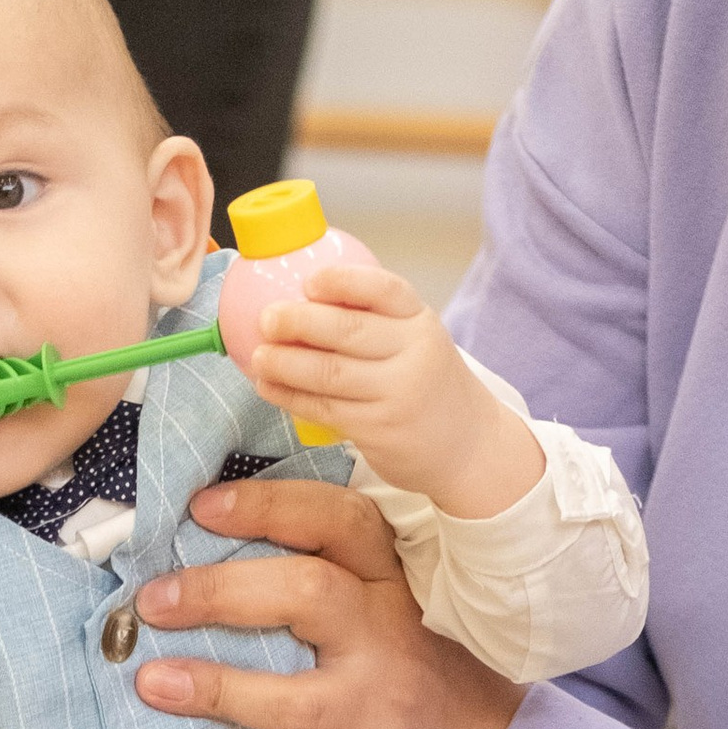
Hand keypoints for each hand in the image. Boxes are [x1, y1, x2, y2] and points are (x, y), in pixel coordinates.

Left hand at [132, 477, 523, 728]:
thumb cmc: (414, 668)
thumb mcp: (390, 604)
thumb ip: (326, 572)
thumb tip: (206, 545)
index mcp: (389, 583)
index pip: (338, 522)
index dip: (269, 507)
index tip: (202, 508)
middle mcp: (389, 638)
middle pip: (307, 596)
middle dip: (220, 594)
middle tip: (153, 604)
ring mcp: (382, 712)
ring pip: (296, 701)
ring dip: (216, 690)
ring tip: (152, 684)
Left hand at [249, 260, 544, 515]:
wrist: (469, 446)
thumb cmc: (427, 385)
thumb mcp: (416, 341)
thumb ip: (374, 322)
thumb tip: (298, 299)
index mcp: (420, 321)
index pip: (384, 289)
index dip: (342, 282)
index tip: (308, 282)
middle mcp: (414, 354)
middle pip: (347, 331)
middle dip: (298, 322)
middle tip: (267, 320)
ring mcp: (397, 394)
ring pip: (329, 374)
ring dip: (284, 364)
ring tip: (258, 357)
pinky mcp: (380, 430)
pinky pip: (325, 409)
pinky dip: (291, 397)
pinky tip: (270, 388)